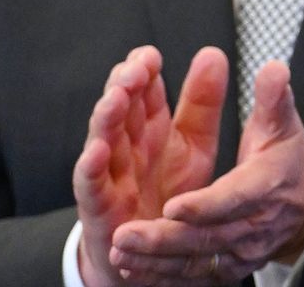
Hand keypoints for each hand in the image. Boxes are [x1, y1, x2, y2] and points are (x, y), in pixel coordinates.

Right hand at [72, 45, 226, 286]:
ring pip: (103, 140)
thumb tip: (213, 52)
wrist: (156, 251)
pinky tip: (96, 151)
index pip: (143, 90)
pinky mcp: (100, 207)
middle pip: (121, 108)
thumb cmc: (171, 191)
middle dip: (124, 86)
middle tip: (135, 68)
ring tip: (116, 98)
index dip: (144, 71)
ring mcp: (110, 174)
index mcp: (151, 127)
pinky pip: (92, 186)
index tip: (151, 55)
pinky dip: (91, 169)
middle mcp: (127, 145)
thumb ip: (203, 102)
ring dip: (106, 118)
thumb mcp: (196, 143)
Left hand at [109, 60, 303, 283]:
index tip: (172, 206)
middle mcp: (255, 225)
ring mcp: (242, 252)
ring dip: (154, 259)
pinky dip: (161, 274)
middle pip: (207, 236)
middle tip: (124, 234)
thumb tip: (274, 69)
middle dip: (164, 238)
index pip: (235, 198)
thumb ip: (275, 100)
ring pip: (195, 260)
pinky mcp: (230, 269)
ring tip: (119, 250)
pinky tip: (131, 268)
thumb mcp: (284, 128)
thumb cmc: (286, 161)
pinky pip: (193, 276)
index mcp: (268, 186)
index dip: (205, 205)